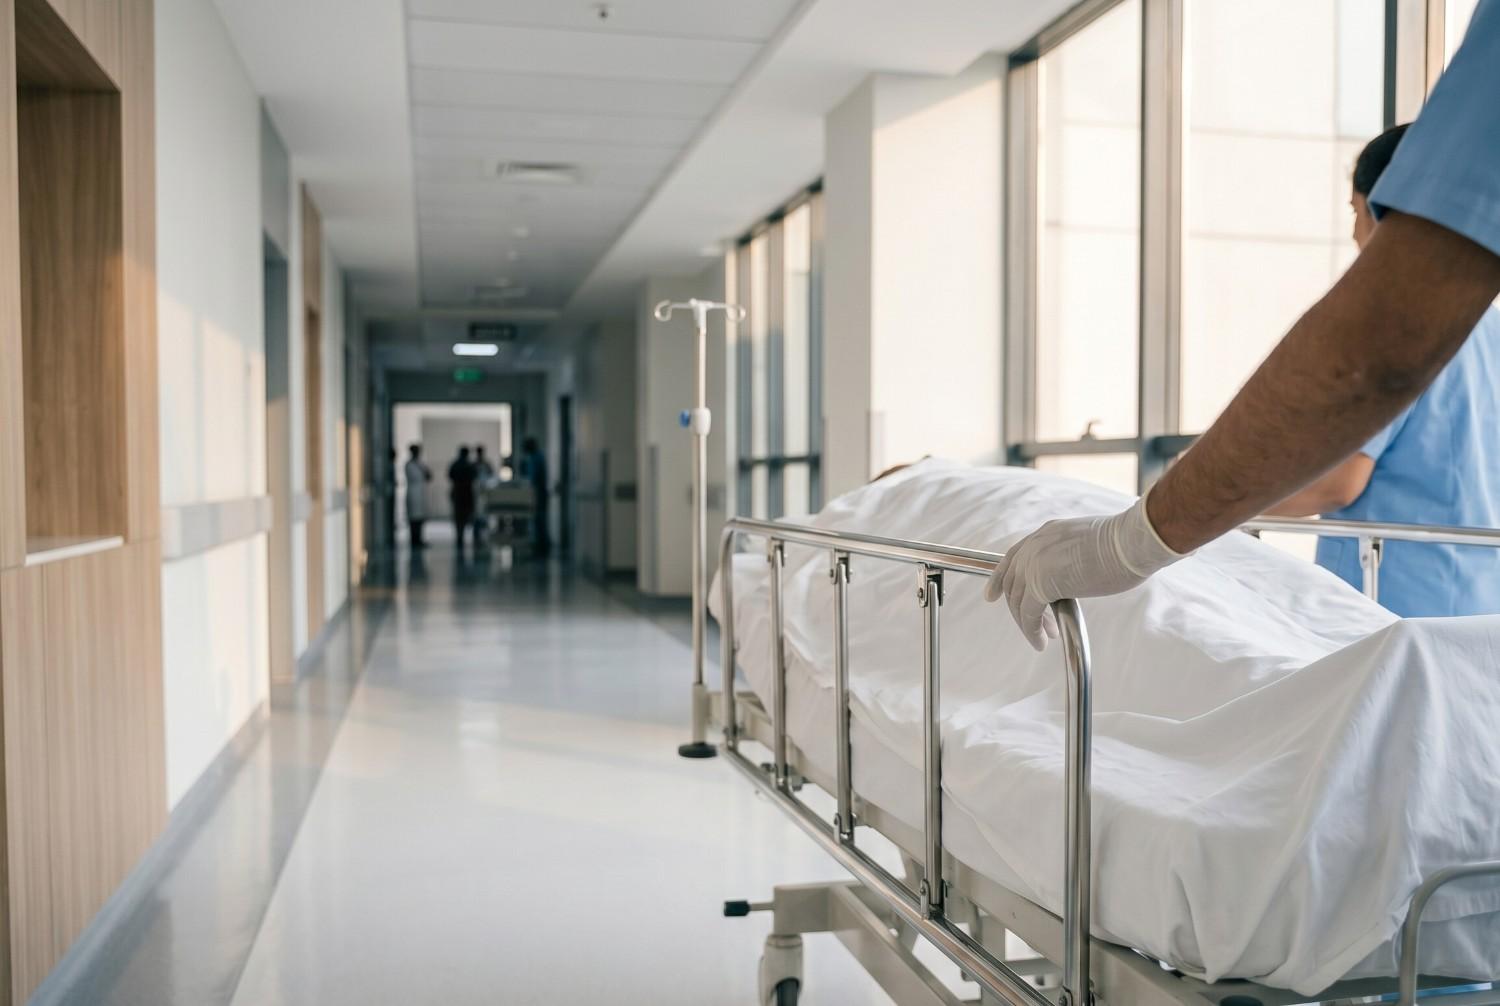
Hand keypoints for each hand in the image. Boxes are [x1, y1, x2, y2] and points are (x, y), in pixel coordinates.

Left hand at [984, 496, 1185, 650]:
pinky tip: (1042, 642)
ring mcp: (1035, 563)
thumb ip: (1069, 557)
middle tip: (1038, 627)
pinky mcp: (1041, 585)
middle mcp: (1035, 546)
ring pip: (1019, 601)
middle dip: (1020, 608)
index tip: (993, 595)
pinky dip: (1032, 631)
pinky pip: (1028, 614)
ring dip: (1028, 623)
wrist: (1131, 541)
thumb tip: (1071, 576)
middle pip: (1013, 583)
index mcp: (1046, 533)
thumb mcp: (1086, 543)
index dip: (1000, 579)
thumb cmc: (1124, 543)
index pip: (1013, 557)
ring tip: (1044, 638)